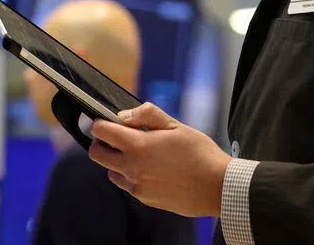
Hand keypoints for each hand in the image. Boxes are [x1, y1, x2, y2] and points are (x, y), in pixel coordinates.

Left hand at [88, 102, 231, 217]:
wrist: (217, 187)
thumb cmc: (200, 153)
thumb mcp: (175, 125)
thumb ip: (147, 114)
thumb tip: (125, 115)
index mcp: (138, 146)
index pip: (101, 132)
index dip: (100, 123)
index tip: (107, 121)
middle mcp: (132, 168)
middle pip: (96, 154)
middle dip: (101, 143)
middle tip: (118, 138)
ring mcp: (137, 186)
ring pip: (111, 172)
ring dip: (117, 161)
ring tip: (139, 154)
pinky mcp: (145, 199)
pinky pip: (128, 185)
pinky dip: (131, 176)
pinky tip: (152, 170)